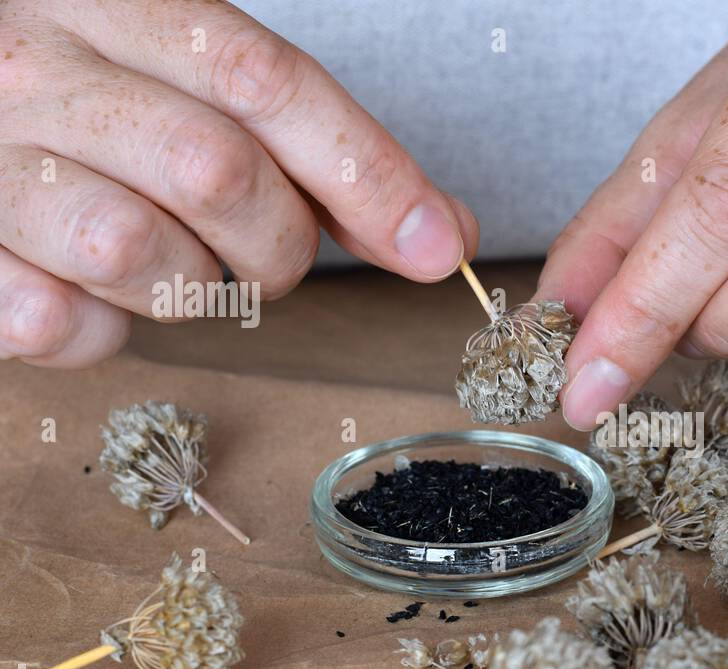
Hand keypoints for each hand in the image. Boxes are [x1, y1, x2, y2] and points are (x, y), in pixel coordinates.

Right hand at [0, 0, 476, 366]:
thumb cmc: (90, 114)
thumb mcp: (191, 87)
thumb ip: (312, 150)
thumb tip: (441, 232)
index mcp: (114, 4)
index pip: (266, 81)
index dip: (365, 171)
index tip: (433, 244)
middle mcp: (36, 65)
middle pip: (217, 172)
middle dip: (276, 244)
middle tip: (261, 254)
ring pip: (137, 252)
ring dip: (187, 288)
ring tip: (163, 263)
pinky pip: (60, 323)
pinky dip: (101, 332)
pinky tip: (88, 295)